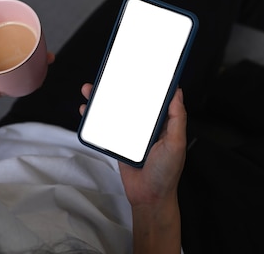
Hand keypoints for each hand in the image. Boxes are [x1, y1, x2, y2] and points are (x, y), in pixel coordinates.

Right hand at [79, 83, 186, 205]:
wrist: (148, 197)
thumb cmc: (166, 173)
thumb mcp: (176, 143)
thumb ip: (177, 118)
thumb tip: (178, 93)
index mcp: (162, 121)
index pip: (155, 96)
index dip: (148, 81)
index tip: (140, 66)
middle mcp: (146, 124)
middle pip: (131, 99)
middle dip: (119, 86)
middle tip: (108, 74)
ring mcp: (130, 133)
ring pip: (115, 110)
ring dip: (102, 99)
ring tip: (90, 89)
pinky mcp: (117, 142)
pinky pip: (105, 126)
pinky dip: (94, 117)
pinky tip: (86, 109)